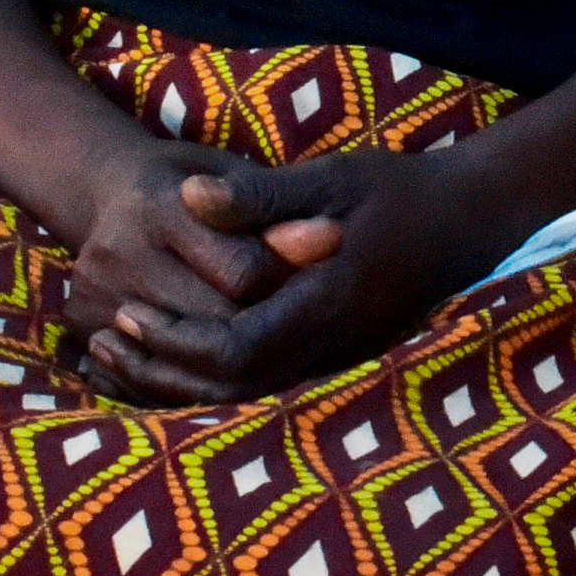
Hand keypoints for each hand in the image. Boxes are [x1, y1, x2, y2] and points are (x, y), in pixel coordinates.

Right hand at [62, 140, 302, 354]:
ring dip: (229, 359)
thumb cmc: (188, 180)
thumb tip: (333, 237)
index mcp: (157, 205)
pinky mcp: (80, 320)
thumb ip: (274, 209)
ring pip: (181, 356)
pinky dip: (186, 376)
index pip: (242, 271)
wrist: (105, 189)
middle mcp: (117, 251)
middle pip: (212, 320)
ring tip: (263, 345)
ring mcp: (93, 292)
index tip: (309, 280)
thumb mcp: (230, 172)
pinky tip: (216, 364)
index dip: (285, 282)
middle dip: (261, 325)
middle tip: (294, 324)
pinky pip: (144, 372)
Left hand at [83, 150, 504, 405]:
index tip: (129, 313)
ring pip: (244, 397)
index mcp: (328, 305)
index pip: (237, 350)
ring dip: (179, 382)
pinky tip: (169, 363)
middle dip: (161, 372)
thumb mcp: (332, 177)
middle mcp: (331, 347)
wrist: (471, 221)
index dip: (175, 342)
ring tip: (121, 356)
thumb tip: (188, 195)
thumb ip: (260, 195)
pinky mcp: (334, 357)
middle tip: (104, 341)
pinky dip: (210, 382)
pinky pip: (262, 387)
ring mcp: (335, 359)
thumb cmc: (401, 191)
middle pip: (231, 389)